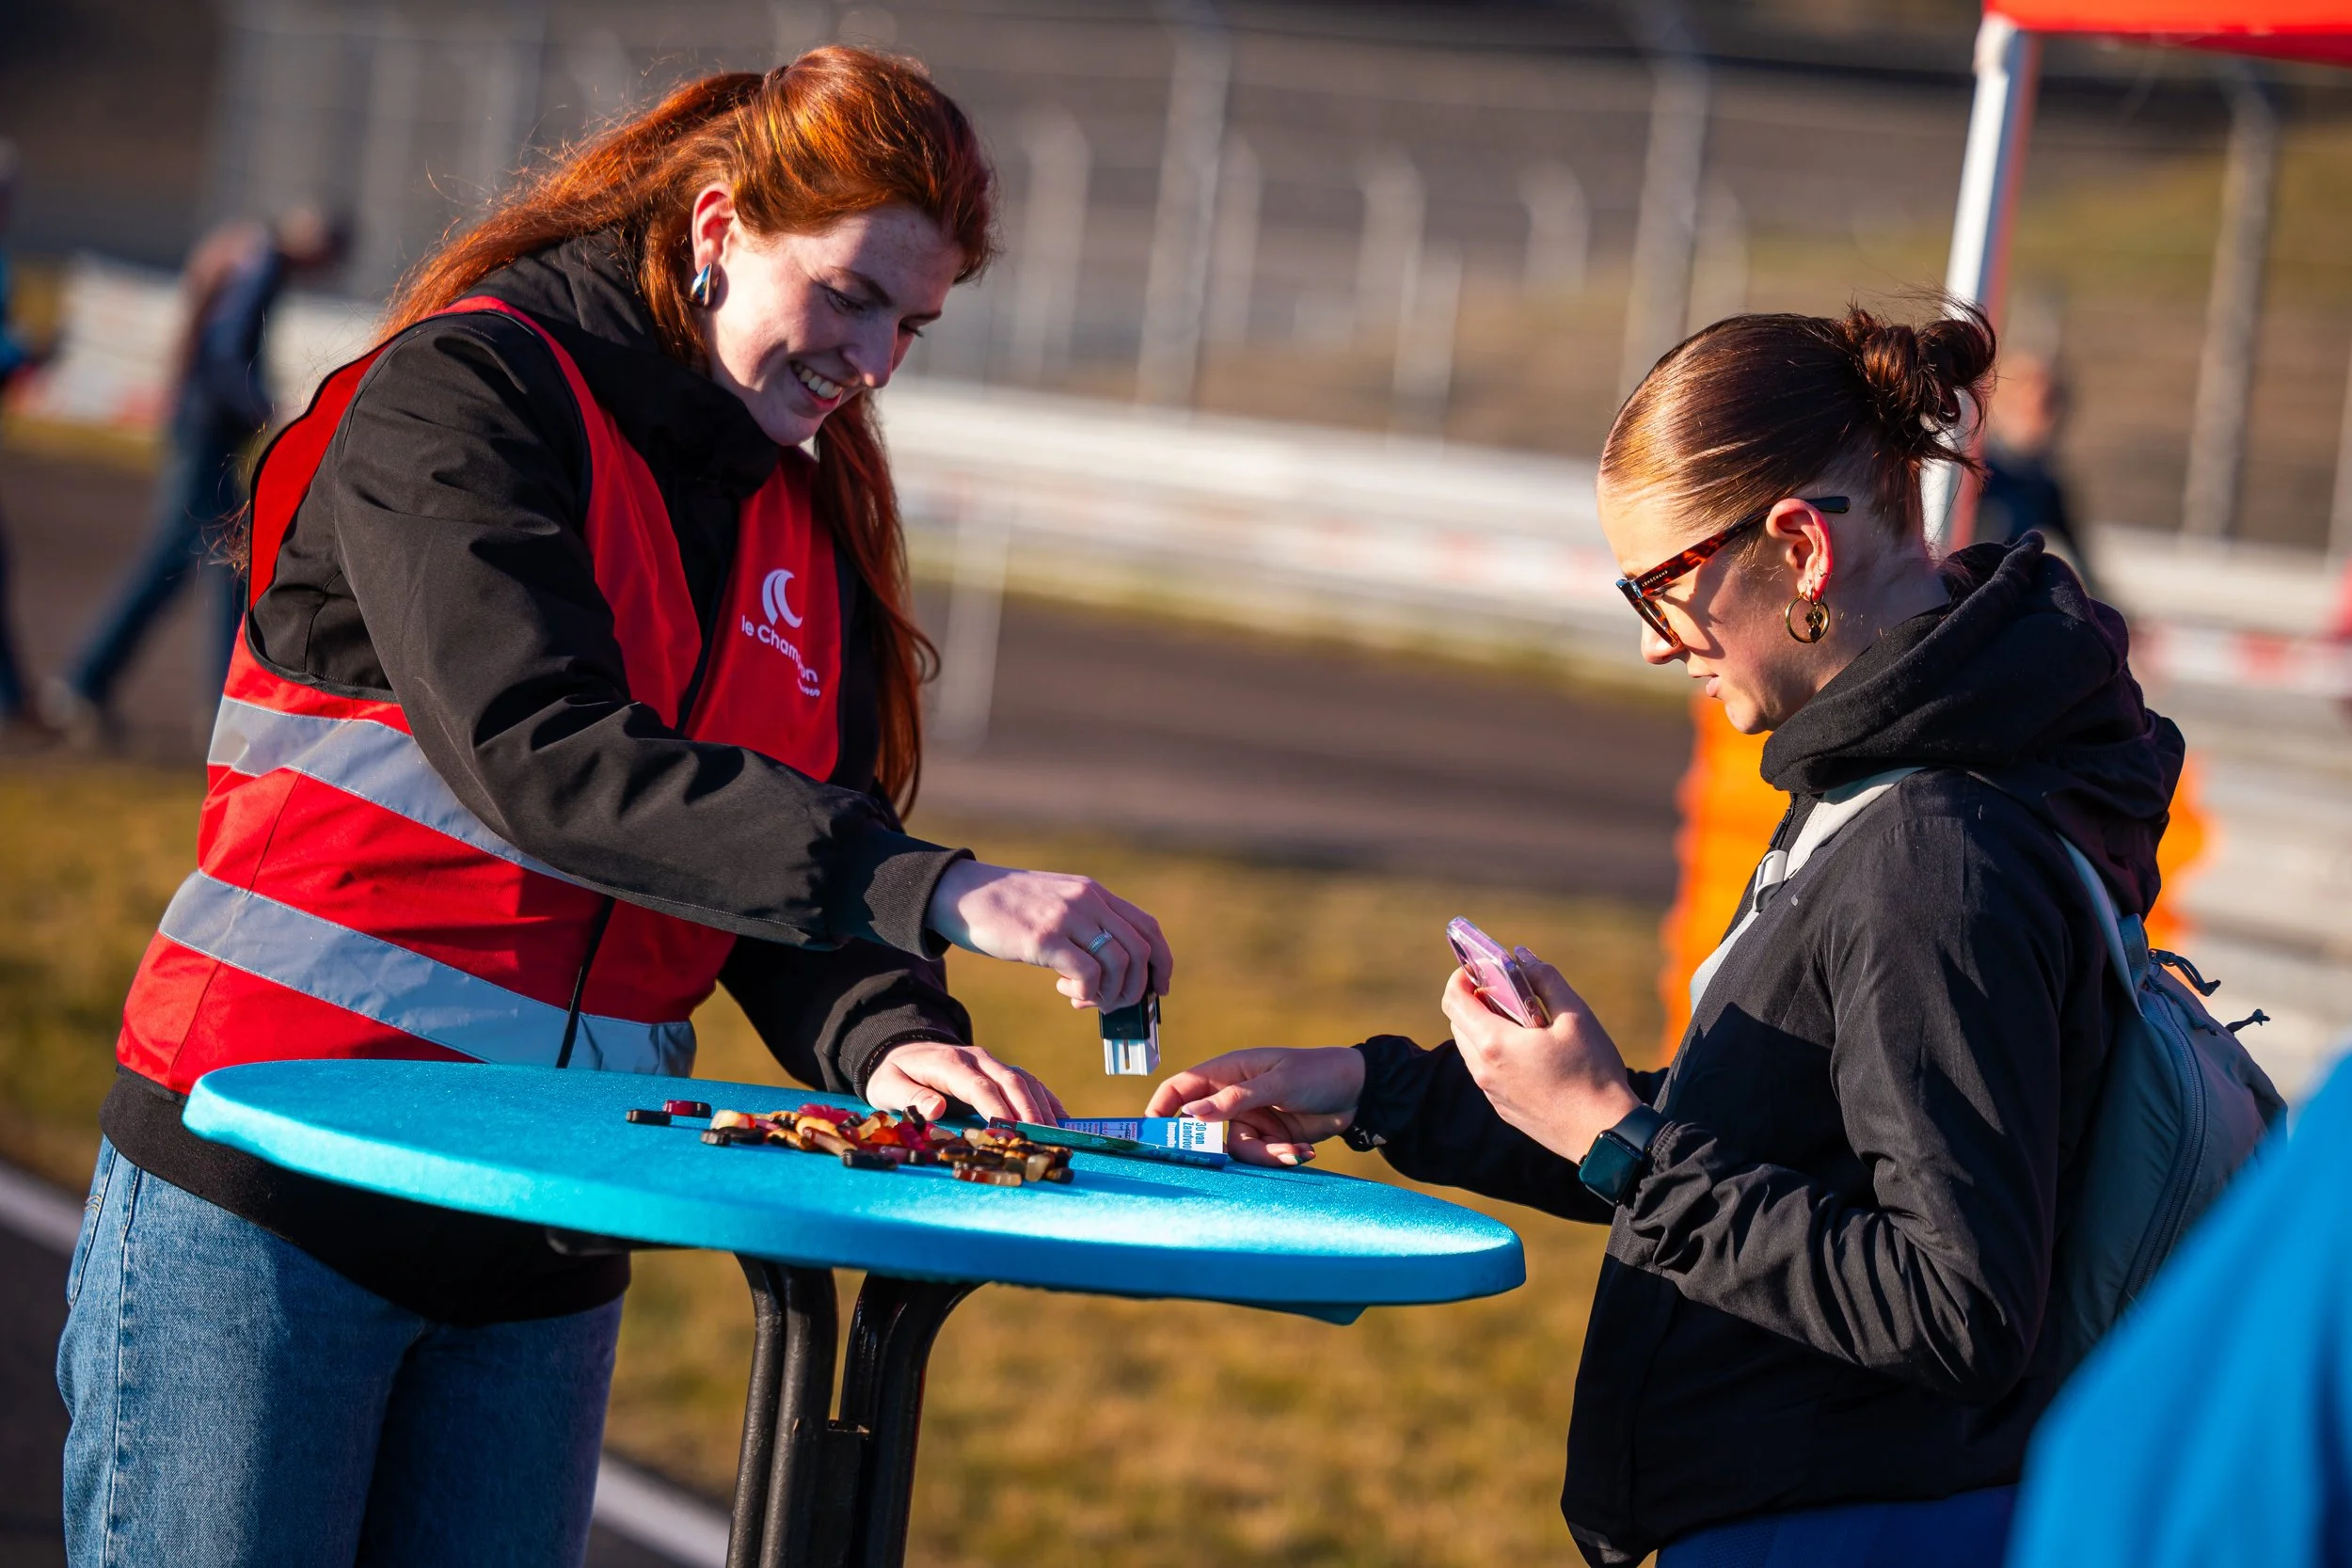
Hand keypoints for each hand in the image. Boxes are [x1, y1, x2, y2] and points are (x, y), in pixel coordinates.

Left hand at [864, 1039, 1066, 1124]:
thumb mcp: (888, 1087)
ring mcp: (990, 1062)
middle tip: (1042, 1138)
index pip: (979, 1087)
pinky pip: (1028, 1081)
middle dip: (1028, 1111)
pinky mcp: (999, 1070)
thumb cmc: (895, 1076)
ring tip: (1056, 1135)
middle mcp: (976, 1058)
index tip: (1010, 1134)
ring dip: (1042, 1107)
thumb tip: (935, 1110)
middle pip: (1009, 1082)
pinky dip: (1045, 1099)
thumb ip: (910, 1097)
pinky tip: (1060, 1118)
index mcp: (949, 1063)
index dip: (997, 1110)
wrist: (902, 1051)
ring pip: (1024, 1080)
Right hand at [925, 860, 1172, 1011]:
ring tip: (1085, 1000)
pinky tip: (1066, 993)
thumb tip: (1110, 972)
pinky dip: (1086, 993)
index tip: (1157, 989)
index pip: (1148, 927)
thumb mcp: (1055, 904)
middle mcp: (1087, 901)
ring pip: (1119, 964)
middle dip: (1136, 989)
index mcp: (1093, 893)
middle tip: (1112, 1005)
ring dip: (1110, 994)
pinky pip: (1087, 974)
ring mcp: (1067, 918)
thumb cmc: (1006, 909)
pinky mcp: (1044, 938)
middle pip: (1140, 950)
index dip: (1160, 963)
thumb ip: (1083, 927)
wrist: (960, 894)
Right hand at [1146, 1046, 1364, 1167]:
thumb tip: (1190, 1112)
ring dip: (1265, 1154)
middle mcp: (1233, 1097)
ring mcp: (1250, 1118)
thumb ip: (1234, 1099)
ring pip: (1235, 1150)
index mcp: (1228, 1071)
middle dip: (1214, 1148)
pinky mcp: (1269, 1137)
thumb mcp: (1277, 1083)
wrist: (1359, 1092)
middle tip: (1225, 1158)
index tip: (1149, 1134)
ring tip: (1295, 1149)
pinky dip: (1281, 1156)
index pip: (1181, 1087)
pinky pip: (1260, 1156)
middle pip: (1203, 1128)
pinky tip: (1304, 1150)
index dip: (1161, 1108)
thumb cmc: (1317, 1072)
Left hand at [1441, 948, 1641, 1162]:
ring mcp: (1491, 1093)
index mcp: (1494, 1044)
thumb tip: (1521, 956)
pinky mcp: (1503, 1109)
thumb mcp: (1576, 1016)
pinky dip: (1496, 1052)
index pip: (1453, 1000)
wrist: (1604, 1134)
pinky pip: (1486, 1071)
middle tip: (1508, 990)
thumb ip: (1545, 980)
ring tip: (1524, 1020)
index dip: (1462, 977)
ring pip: (1471, 1049)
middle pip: (1458, 1023)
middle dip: (1475, 1000)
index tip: (1482, 968)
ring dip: (1485, 1027)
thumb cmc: (1593, 1072)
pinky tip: (1531, 1051)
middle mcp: (1483, 1070)